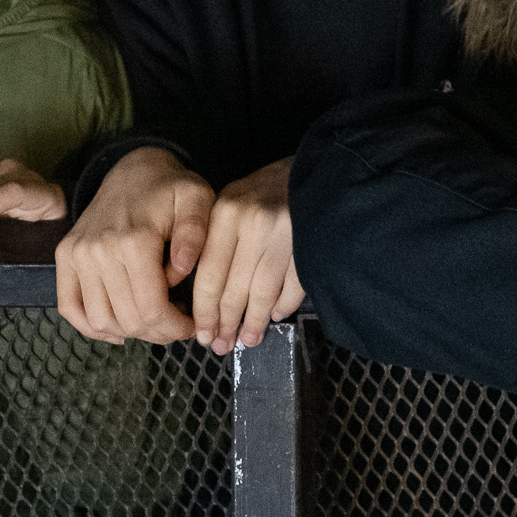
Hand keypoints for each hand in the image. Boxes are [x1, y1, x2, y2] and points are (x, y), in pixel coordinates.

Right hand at [54, 146, 214, 343]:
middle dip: (159, 333)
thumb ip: (196, 234)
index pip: (152, 309)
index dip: (176, 328)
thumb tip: (181, 271)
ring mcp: (77, 255)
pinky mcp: (65, 257)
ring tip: (154, 323)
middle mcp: (98, 251)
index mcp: (134, 241)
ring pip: (100, 320)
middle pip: (128, 320)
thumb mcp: (196, 198)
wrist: (132, 170)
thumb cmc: (169, 188)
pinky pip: (70, 308)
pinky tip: (120, 329)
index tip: (192, 325)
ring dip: (130, 332)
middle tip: (178, 326)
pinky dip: (93, 328)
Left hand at [186, 158, 303, 354]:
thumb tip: (206, 298)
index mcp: (227, 214)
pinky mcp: (310, 245)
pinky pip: (293, 286)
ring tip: (248, 340)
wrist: (313, 171)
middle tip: (222, 345)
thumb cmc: (266, 191)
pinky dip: (284, 305)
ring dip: (255, 322)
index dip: (205, 311)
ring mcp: (285, 235)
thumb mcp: (232, 203)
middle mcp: (254, 225)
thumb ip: (216, 241)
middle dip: (227, 323)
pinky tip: (275, 315)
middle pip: (234, 289)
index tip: (202, 333)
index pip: (209, 274)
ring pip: (263, 293)